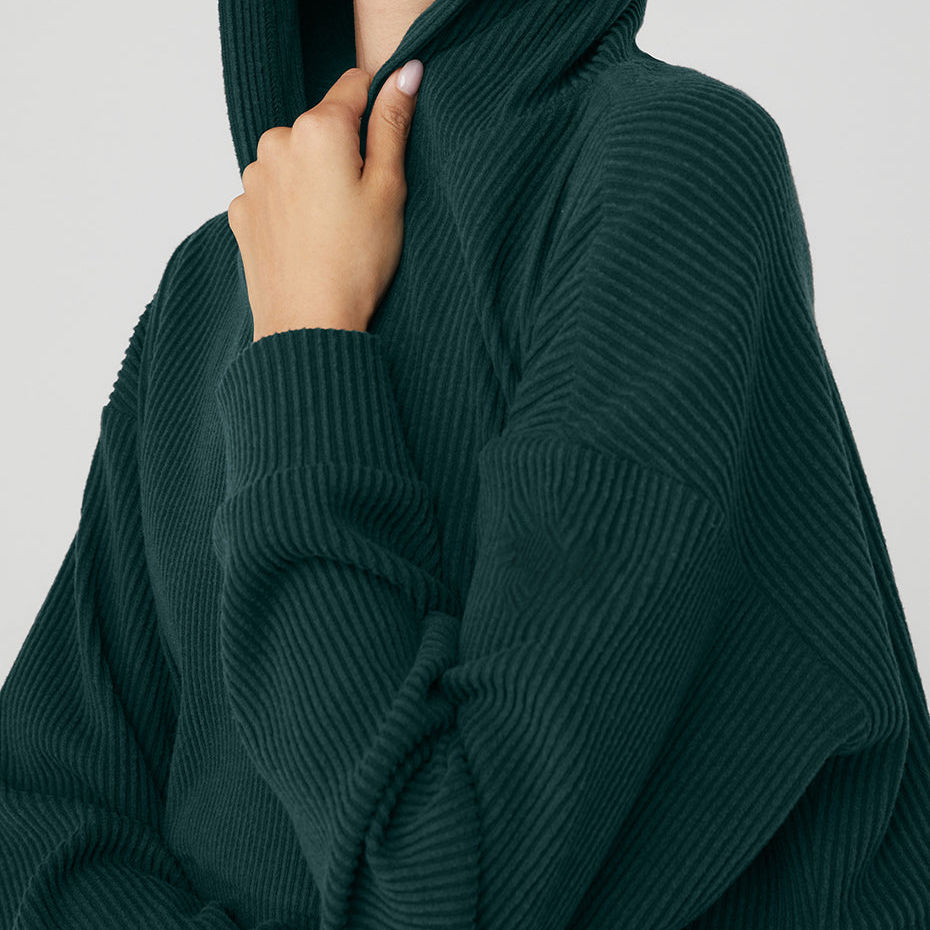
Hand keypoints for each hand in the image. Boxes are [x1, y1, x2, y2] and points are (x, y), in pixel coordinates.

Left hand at [227, 61, 423, 340]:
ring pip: (295, 160)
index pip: (355, 86)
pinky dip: (290, 207)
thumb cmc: (356, 264)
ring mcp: (253, 178)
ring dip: (313, 180)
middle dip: (343, 154)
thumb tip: (406, 74)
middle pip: (321, 128)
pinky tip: (308, 241)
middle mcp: (276, 142)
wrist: (309, 326)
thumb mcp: (390, 190)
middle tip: (361, 205)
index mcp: (319, 130)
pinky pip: (273, 192)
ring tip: (333, 229)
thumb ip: (393, 125)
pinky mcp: (241, 211)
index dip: (378, 113)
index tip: (386, 152)